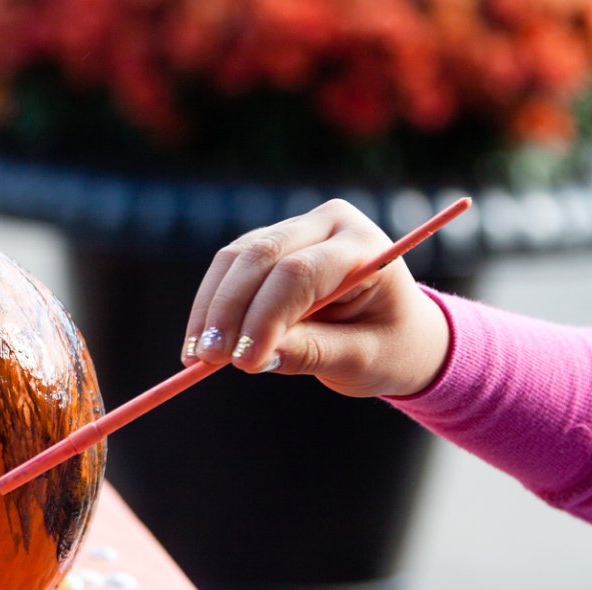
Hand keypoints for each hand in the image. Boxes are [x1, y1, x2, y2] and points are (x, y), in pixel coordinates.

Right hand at [180, 199, 450, 397]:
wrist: (395, 329)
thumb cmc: (389, 345)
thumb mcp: (362, 359)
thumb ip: (313, 354)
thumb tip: (254, 358)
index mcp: (364, 247)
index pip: (301, 273)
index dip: (265, 316)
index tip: (244, 362)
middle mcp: (327, 224)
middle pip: (260, 256)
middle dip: (228, 310)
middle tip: (207, 359)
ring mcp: (295, 229)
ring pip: (234, 259)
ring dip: (210, 308)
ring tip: (197, 356)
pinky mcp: (268, 245)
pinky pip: (228, 269)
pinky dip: (210, 307)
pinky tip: (199, 342)